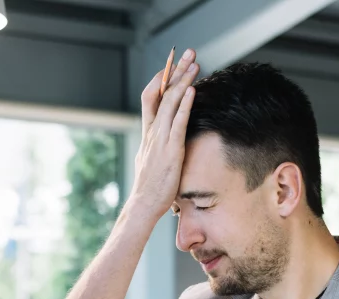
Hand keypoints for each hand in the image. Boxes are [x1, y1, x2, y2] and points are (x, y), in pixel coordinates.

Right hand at [129, 48, 199, 218]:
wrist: (143, 205)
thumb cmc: (150, 189)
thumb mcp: (150, 162)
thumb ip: (157, 148)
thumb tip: (162, 143)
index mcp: (148, 135)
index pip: (151, 98)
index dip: (162, 80)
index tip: (173, 66)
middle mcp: (152, 133)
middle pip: (161, 93)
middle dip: (175, 71)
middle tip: (188, 53)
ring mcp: (160, 140)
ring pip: (170, 103)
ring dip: (183, 80)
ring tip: (195, 63)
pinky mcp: (170, 150)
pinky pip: (178, 122)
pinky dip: (185, 104)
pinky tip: (193, 90)